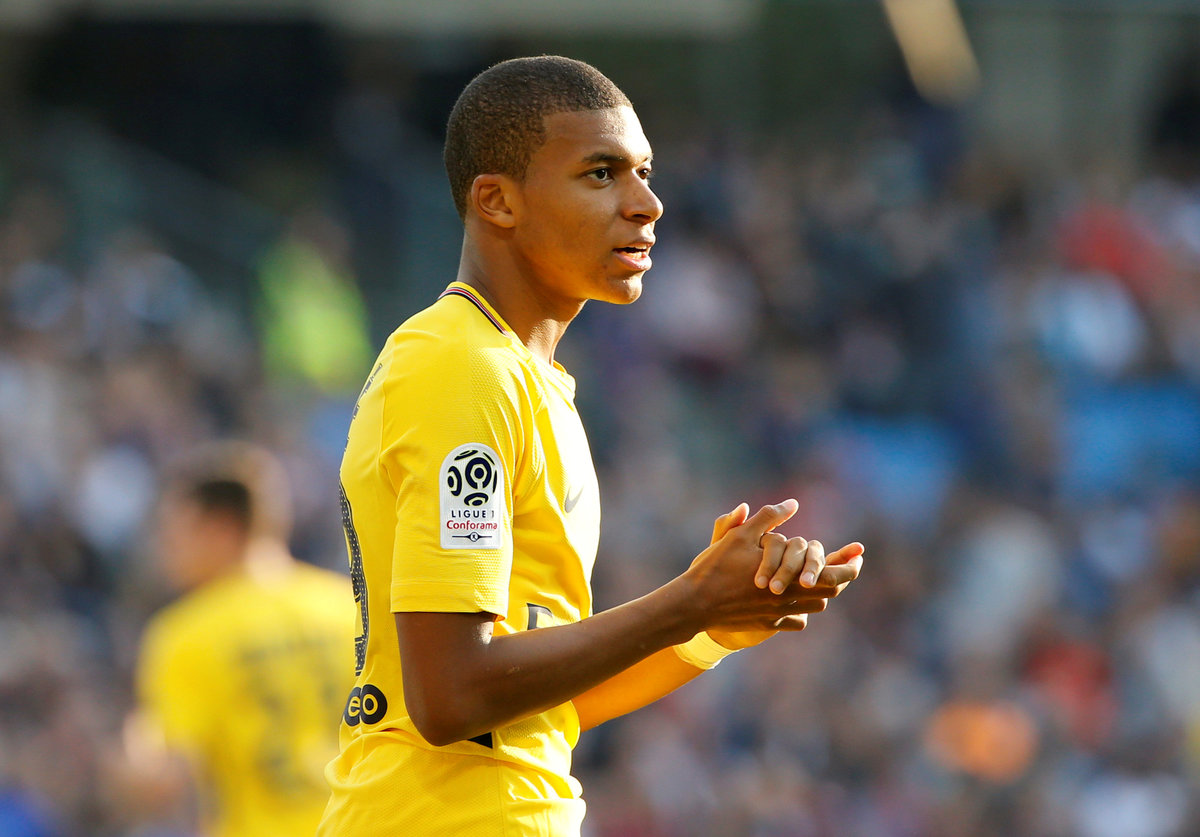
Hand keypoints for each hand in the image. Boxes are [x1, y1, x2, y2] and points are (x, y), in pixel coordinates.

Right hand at [699, 503, 863, 649]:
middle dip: (839, 577)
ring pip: (815, 607)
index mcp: (790, 578)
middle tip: (846, 565)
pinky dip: (802, 610)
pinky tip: (797, 599)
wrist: (695, 603)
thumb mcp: (741, 535)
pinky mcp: (767, 624)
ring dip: (821, 593)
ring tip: (820, 579)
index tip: (858, 556)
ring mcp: (779, 614)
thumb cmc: (717, 566)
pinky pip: (796, 621)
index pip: (834, 575)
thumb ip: (768, 518)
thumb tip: (792, 503)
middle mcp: (789, 599)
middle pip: (830, 592)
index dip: (850, 565)